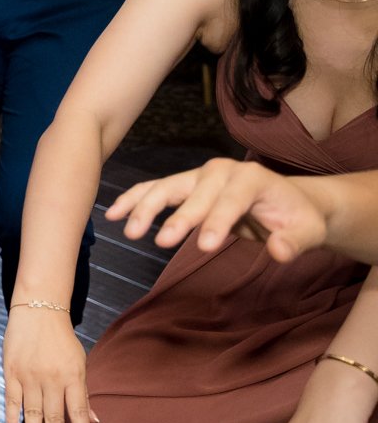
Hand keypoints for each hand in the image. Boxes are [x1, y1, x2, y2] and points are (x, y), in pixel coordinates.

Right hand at [0, 303, 93, 422]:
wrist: (38, 311)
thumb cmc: (61, 340)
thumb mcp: (79, 363)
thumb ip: (83, 393)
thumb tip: (94, 421)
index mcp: (72, 377)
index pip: (79, 413)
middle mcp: (51, 379)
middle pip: (54, 418)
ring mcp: (29, 377)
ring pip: (31, 414)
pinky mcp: (11, 372)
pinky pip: (11, 401)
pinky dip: (11, 420)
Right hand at [106, 157, 327, 261]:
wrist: (291, 201)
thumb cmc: (298, 218)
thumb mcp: (308, 231)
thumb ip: (295, 242)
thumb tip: (279, 251)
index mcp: (252, 178)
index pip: (231, 201)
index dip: (217, 222)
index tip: (204, 247)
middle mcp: (222, 171)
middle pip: (193, 193)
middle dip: (177, 217)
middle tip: (161, 241)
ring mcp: (200, 176)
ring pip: (166, 188)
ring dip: (145, 207)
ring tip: (128, 230)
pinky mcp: (186, 185)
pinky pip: (154, 189)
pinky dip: (134, 200)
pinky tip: (114, 214)